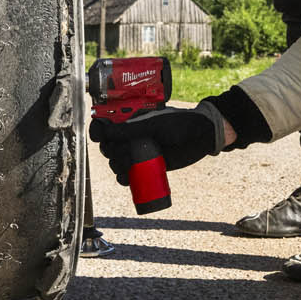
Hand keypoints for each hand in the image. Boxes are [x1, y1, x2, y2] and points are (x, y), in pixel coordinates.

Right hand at [88, 103, 224, 184]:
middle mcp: (131, 135)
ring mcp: (138, 151)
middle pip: (109, 146)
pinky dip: (124, 179)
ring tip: (127, 168)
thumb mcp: (155, 124)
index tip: (99, 138)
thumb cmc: (180, 124)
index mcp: (130, 119)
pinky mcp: (146, 166)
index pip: (106, 124)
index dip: (98, 131)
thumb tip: (104, 132)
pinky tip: (127, 180)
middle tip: (125, 155)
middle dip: (110, 152)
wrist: (202, 137)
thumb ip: (131, 128)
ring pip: (116, 161)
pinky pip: (128, 175)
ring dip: (116, 167)